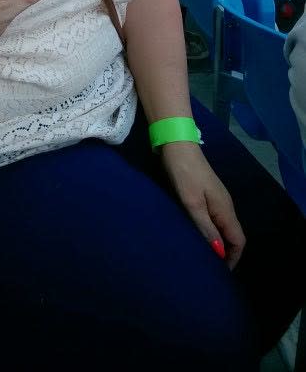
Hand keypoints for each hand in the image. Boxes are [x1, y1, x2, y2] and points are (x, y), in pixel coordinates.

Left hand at [160, 142, 244, 268]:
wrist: (177, 145)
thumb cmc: (184, 173)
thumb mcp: (192, 202)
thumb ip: (205, 227)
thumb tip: (218, 251)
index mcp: (225, 209)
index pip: (239, 240)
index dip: (232, 258)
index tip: (219, 272)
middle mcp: (224, 205)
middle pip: (232, 236)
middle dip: (224, 253)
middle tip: (208, 268)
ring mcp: (215, 199)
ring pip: (221, 228)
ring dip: (215, 243)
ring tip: (200, 256)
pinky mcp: (205, 194)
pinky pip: (212, 219)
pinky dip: (208, 231)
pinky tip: (195, 236)